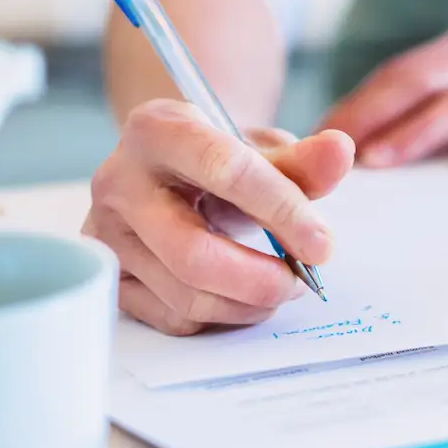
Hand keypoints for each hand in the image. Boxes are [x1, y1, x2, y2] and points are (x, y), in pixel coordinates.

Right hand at [84, 102, 353, 335]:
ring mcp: (107, 236)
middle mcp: (118, 183)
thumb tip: (340, 153)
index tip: (323, 244)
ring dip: (247, 302)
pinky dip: (221, 316)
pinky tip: (243, 295)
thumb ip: (302, 158)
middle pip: (193, 252)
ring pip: (185, 294)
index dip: (282, 211)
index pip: (226, 171)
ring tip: (279, 285)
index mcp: (156, 130)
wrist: (171, 171)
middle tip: (301, 280)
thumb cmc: (220, 157)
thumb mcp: (260, 146)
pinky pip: (173, 317)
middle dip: (260, 278)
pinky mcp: (112, 278)